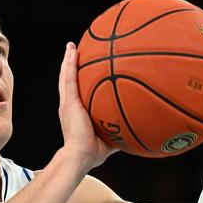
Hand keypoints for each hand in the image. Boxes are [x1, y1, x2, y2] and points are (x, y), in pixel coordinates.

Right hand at [57, 42, 117, 168]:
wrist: (81, 156)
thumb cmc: (93, 152)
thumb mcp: (109, 138)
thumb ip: (120, 130)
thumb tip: (137, 129)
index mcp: (75, 112)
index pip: (75, 92)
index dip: (76, 79)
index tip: (81, 69)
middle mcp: (69, 105)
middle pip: (67, 80)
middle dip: (70, 65)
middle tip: (73, 51)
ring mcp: (67, 103)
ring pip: (65, 76)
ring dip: (68, 60)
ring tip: (71, 46)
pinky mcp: (69, 103)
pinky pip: (69, 79)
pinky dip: (70, 65)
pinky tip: (73, 52)